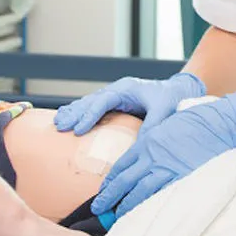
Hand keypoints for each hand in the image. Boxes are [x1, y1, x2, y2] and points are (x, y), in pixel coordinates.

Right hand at [54, 72, 205, 135]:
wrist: (178, 90)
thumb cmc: (172, 99)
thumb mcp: (165, 110)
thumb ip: (152, 125)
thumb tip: (140, 146)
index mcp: (126, 89)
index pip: (103, 101)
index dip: (90, 115)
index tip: (78, 129)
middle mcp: (117, 90)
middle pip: (91, 100)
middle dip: (75, 113)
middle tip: (59, 126)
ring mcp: (114, 96)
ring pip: (89, 103)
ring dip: (73, 112)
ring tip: (57, 123)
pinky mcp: (115, 104)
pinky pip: (93, 107)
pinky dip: (80, 113)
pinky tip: (68, 119)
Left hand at [92, 89, 235, 218]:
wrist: (225, 121)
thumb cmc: (200, 119)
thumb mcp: (169, 124)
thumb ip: (155, 141)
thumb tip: (145, 160)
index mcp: (148, 140)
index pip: (122, 166)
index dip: (110, 182)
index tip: (103, 193)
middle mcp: (153, 154)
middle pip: (125, 181)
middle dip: (109, 197)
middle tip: (98, 210)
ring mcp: (168, 167)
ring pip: (139, 192)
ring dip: (126, 206)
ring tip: (117, 217)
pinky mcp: (183, 177)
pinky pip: (162, 196)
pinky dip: (151, 207)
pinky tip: (144, 216)